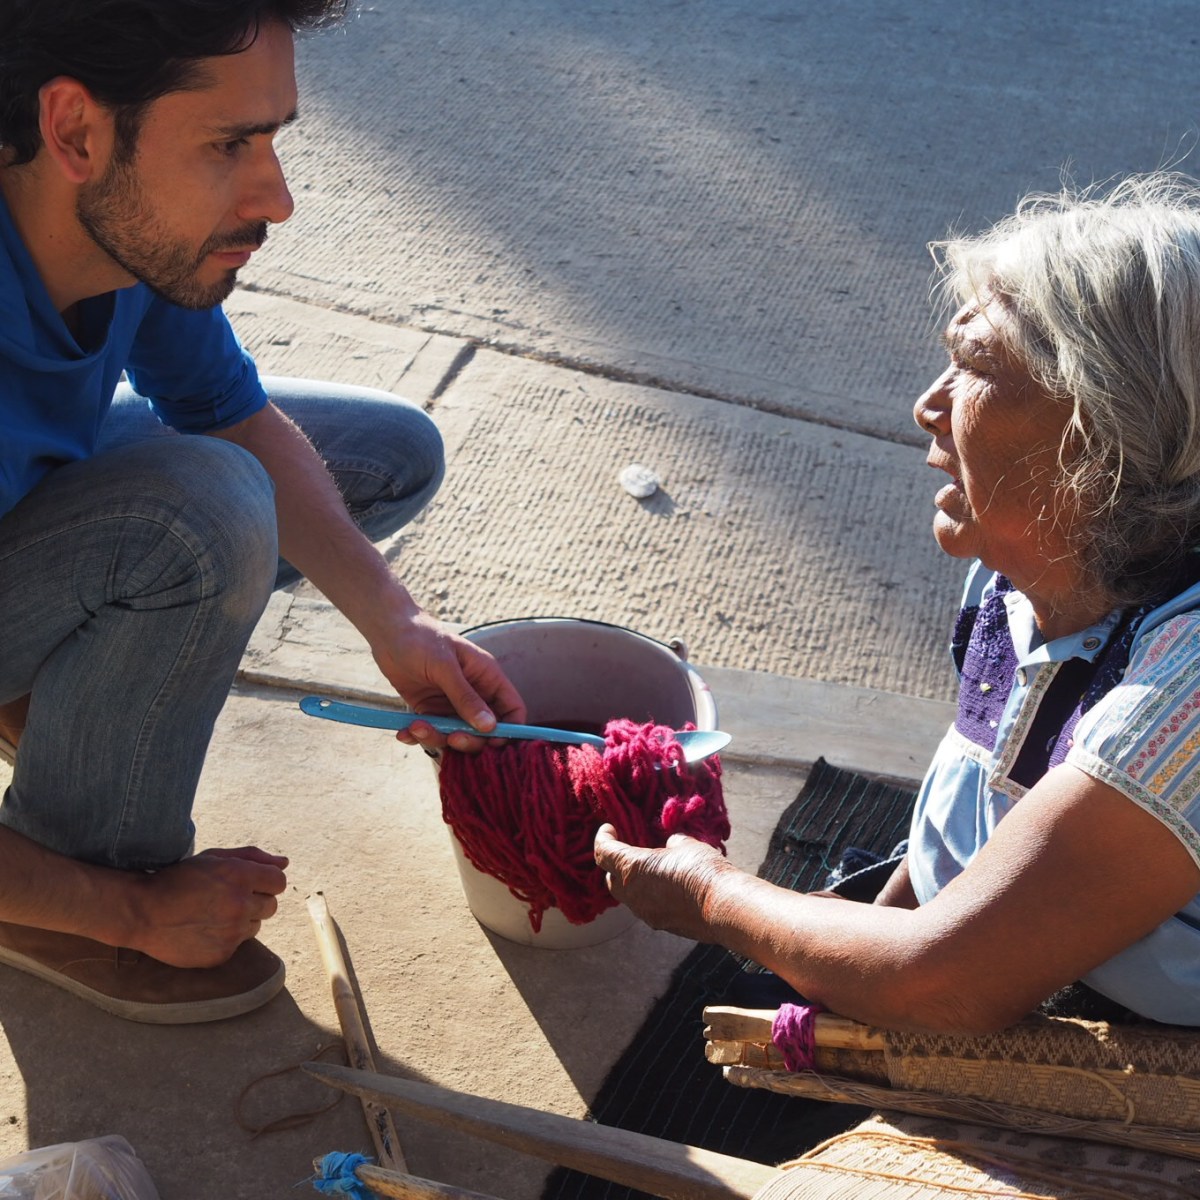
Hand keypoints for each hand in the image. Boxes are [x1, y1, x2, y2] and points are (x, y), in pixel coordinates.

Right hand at [125, 847, 287, 966]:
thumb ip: (253, 857)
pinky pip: (239, 944)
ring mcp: (231, 932)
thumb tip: (285, 863)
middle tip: (227, 898)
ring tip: (213, 914)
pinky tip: (205, 930)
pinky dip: (227, 938)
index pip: (279, 882)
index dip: (266, 881)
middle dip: (256, 900)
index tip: (250, 883)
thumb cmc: (180, 879)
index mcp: (240, 876)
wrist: (142, 912)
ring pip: (256, 925)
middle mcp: (239, 905)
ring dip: (243, 920)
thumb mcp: (214, 858)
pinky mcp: (222, 954)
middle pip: (271, 905)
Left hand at [372, 609, 525, 751]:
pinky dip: (418, 737)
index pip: (512, 710)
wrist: (388, 631)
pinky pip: (432, 732)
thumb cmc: (421, 639)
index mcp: (487, 678)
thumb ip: (466, 698)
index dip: (510, 729)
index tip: (494, 743)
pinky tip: (404, 732)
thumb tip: (490, 727)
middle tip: (452, 738)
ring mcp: (451, 705)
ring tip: (416, 728)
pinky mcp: (430, 711)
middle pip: (485, 731)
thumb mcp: (445, 667)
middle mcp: (474, 694)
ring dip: (438, 738)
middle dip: (470, 739)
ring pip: (457, 735)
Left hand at [593, 823, 736, 941]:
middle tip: (628, 850)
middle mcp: (633, 894)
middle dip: (615, 865)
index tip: (609, 829)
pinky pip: (646, 908)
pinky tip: (668, 887)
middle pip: (611, 879)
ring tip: (651, 869)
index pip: (603, 853)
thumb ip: (672, 844)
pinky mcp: (661, 925)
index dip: (602, 838)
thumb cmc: (703, 870)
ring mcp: (646, 913)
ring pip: (629, 896)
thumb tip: (670, 846)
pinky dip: (650, 896)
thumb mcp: (686, 845)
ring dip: (634, 882)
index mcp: (632, 869)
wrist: (724, 907)